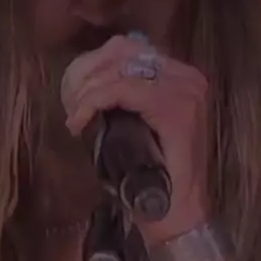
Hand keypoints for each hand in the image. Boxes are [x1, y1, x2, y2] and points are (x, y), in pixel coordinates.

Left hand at [60, 34, 209, 244]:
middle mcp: (189, 78)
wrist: (176, 213)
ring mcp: (185, 92)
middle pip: (125, 51)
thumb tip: (89, 76)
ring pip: (121, 71)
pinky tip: (79, 121)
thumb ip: (125, 96)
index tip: (74, 90)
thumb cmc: (153, 174)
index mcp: (183, 77)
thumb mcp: (136, 123)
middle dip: (89, 73)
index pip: (132, 48)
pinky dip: (94, 102)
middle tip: (71, 102)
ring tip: (75, 112)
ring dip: (88, 90)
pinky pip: (123, 91)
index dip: (96, 62)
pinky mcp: (175, 110)